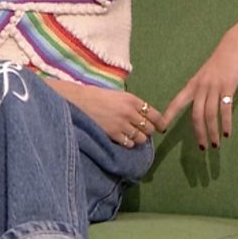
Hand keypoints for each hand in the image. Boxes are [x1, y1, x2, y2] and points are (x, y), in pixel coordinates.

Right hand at [50, 80, 164, 148]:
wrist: (77, 101)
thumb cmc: (94, 95)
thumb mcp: (117, 94)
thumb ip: (131, 104)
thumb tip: (143, 114)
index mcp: (132, 100)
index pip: (155, 115)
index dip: (160, 123)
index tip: (160, 127)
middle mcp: (130, 112)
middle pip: (150, 128)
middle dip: (147, 131)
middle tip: (141, 130)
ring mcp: (122, 124)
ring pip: (141, 138)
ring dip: (138, 138)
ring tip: (131, 135)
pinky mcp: (113, 134)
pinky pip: (129, 143)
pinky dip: (128, 143)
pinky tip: (122, 139)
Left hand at [161, 42, 237, 149]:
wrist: (233, 46)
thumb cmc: (219, 64)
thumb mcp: (204, 76)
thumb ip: (200, 90)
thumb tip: (198, 107)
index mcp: (192, 85)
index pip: (176, 103)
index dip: (168, 116)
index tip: (161, 129)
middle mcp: (200, 87)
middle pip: (195, 114)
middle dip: (197, 132)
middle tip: (201, 148)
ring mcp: (214, 87)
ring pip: (209, 114)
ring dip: (212, 131)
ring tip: (215, 145)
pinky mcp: (228, 87)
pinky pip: (225, 108)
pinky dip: (226, 122)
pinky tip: (227, 133)